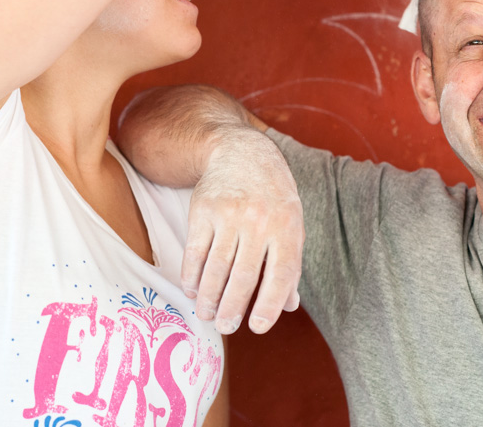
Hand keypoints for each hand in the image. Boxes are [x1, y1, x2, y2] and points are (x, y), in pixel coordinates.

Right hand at [182, 125, 303, 334]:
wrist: (242, 153)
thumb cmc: (272, 197)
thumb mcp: (290, 224)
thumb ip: (289, 265)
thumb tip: (288, 305)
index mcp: (286, 228)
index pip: (280, 275)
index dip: (269, 305)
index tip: (257, 328)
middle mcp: (259, 221)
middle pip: (244, 276)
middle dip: (232, 308)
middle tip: (225, 328)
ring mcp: (229, 214)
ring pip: (217, 267)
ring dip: (209, 298)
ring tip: (206, 315)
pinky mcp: (203, 209)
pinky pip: (195, 251)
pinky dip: (192, 275)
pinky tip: (192, 290)